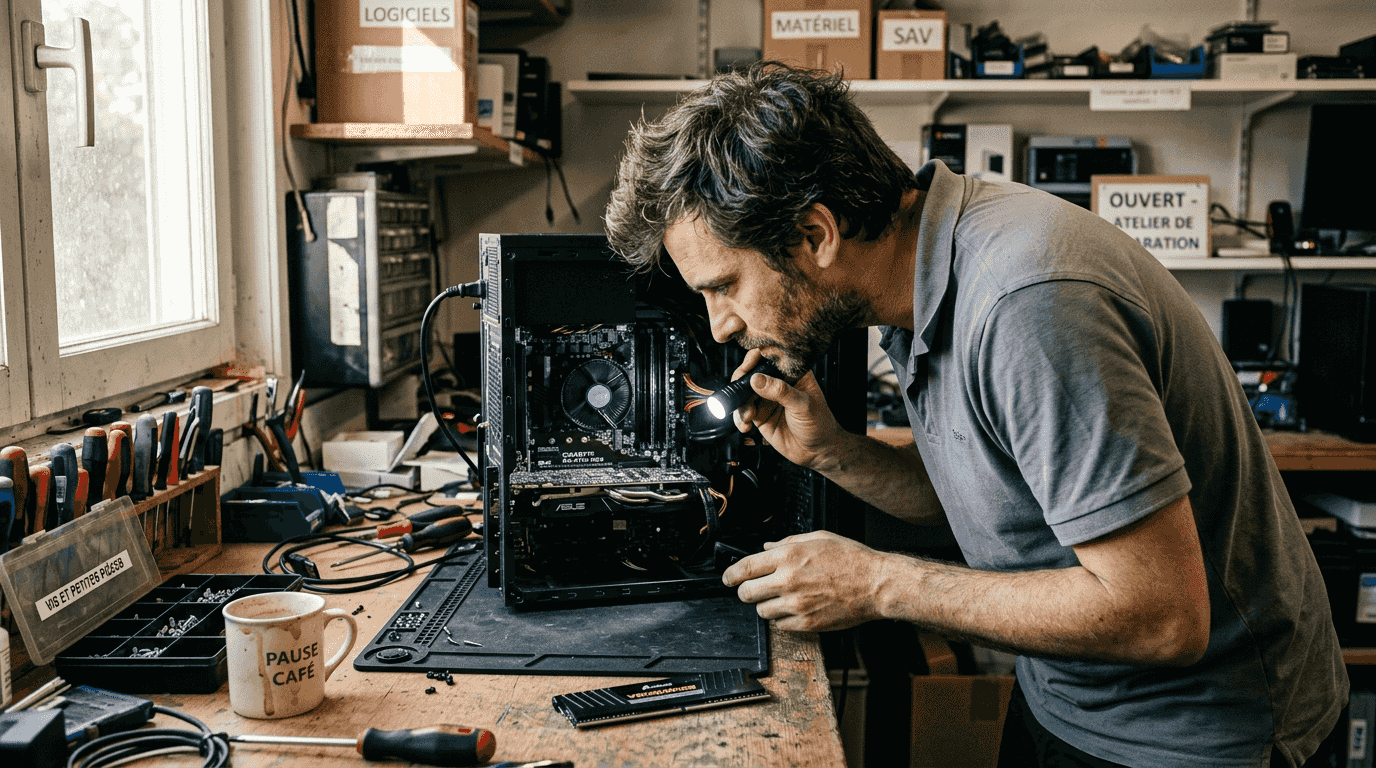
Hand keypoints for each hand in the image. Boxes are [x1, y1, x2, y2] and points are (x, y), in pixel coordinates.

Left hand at [722, 531, 888, 632]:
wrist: (876, 584)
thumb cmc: (851, 559)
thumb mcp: (818, 538)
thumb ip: (787, 542)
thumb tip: (766, 548)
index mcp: (788, 556)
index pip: (745, 568)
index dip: (730, 575)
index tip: (727, 578)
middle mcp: (788, 580)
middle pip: (746, 594)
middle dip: (745, 592)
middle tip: (752, 590)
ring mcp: (796, 604)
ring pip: (762, 611)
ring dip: (766, 605)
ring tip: (782, 598)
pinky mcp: (806, 623)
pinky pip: (781, 625)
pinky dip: (783, 618)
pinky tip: (796, 608)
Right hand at [731, 351, 843, 471]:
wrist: (817, 452)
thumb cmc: (819, 424)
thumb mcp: (803, 405)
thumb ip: (780, 391)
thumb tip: (757, 379)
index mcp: (792, 373)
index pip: (772, 357)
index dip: (758, 355)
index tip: (751, 361)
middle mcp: (777, 383)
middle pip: (751, 372)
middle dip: (742, 380)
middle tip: (740, 389)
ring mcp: (766, 399)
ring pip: (743, 392)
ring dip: (739, 403)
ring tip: (748, 415)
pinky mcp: (759, 415)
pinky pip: (742, 412)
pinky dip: (739, 418)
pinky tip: (746, 426)